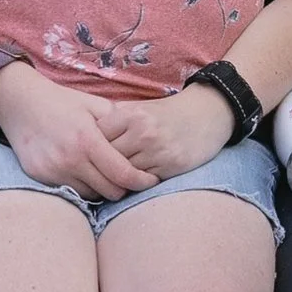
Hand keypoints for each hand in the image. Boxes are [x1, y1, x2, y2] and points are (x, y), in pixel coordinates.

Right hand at [0, 66, 159, 199]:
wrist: (20, 102)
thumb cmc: (61, 101)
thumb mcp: (94, 104)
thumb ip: (118, 122)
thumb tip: (140, 141)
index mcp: (88, 140)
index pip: (122, 174)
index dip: (141, 181)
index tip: (151, 180)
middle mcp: (70, 159)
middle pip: (109, 191)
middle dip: (123, 187)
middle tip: (129, 178)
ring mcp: (53, 171)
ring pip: (90, 195)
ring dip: (101, 188)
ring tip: (106, 175)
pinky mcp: (40, 177)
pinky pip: (70, 191)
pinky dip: (81, 186)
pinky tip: (84, 173)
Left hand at [98, 85, 236, 180]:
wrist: (207, 114)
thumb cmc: (167, 113)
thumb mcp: (139, 108)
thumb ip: (114, 120)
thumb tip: (85, 135)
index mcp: (130, 114)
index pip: (97, 137)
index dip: (90, 147)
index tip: (87, 153)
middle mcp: (142, 131)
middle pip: (108, 157)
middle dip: (100, 165)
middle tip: (94, 172)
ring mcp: (157, 150)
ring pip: (124, 173)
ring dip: (117, 178)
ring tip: (110, 180)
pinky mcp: (171, 166)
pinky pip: (144, 181)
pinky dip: (136, 183)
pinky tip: (132, 182)